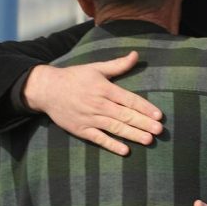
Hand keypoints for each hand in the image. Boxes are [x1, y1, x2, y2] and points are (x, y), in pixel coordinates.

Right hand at [23, 51, 162, 155]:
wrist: (47, 89)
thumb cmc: (74, 77)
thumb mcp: (96, 68)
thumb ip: (118, 65)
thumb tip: (136, 55)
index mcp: (104, 88)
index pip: (129, 99)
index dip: (145, 107)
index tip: (159, 115)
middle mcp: (98, 104)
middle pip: (125, 115)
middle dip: (143, 123)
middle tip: (160, 130)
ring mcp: (89, 118)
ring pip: (115, 128)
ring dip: (132, 135)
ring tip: (148, 140)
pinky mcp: (81, 129)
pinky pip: (99, 139)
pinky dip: (111, 145)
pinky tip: (125, 150)